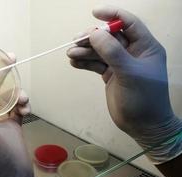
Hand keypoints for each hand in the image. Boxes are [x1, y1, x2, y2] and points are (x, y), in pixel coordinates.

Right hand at [67, 5, 181, 163]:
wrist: (143, 126)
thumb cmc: (144, 99)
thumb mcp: (130, 73)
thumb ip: (112, 52)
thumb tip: (94, 34)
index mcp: (145, 47)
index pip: (128, 23)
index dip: (112, 14)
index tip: (94, 13)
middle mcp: (132, 52)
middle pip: (109, 37)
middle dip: (92, 38)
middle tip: (76, 42)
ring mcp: (120, 64)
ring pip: (99, 51)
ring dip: (85, 51)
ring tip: (71, 54)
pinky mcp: (110, 74)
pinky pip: (95, 64)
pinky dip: (85, 62)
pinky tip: (74, 62)